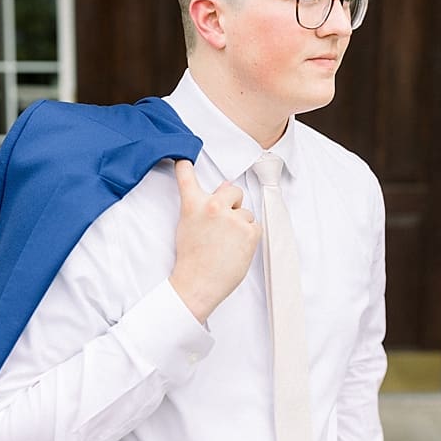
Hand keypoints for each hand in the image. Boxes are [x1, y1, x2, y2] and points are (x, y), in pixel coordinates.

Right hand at [169, 160, 260, 322]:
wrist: (197, 283)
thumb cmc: (191, 258)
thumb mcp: (189, 226)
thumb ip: (204, 206)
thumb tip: (224, 188)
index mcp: (193, 205)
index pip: (187, 177)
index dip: (185, 167)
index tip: (184, 158)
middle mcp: (214, 206)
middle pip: (233, 190)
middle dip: (232, 203)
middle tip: (224, 222)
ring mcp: (233, 218)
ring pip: (246, 212)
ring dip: (241, 224)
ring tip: (227, 243)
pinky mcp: (250, 232)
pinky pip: (256, 226)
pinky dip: (250, 236)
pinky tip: (237, 248)